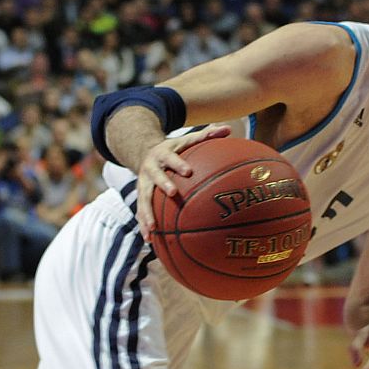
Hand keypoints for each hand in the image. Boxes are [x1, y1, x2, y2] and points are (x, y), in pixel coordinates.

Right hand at [134, 123, 230, 237]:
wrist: (145, 152)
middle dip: (163, 184)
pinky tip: (150, 240)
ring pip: (143, 200)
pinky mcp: (140, 196)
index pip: (170, 158)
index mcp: (162, 155)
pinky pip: (141, 212)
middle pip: (155, 178)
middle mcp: (150, 169)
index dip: (178, 164)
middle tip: (172, 194)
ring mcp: (143, 184)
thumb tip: (228, 128)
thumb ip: (207, 135)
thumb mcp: (187, 139)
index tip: (188, 171)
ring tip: (153, 229)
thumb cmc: (174, 149)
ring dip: (146, 214)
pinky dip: (144, 225)